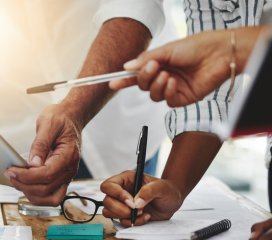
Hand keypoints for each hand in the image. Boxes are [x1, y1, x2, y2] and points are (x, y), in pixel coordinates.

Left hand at [4, 104, 80, 205]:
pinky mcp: (61, 180)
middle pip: (46, 189)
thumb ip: (41, 144)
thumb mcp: (48, 124)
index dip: (27, 176)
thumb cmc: (60, 120)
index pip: (47, 174)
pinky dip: (36, 195)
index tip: (11, 171)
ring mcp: (66, 177)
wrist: (70, 119)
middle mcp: (70, 170)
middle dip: (24, 185)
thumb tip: (32, 164)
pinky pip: (50, 196)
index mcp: (68, 156)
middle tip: (9, 174)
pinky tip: (24, 185)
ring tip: (16, 181)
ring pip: (50, 199)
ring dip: (30, 193)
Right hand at [100, 171, 183, 226]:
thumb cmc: (167, 190)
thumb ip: (148, 192)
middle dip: (120, 209)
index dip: (116, 194)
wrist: (172, 202)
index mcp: (126, 180)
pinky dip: (133, 222)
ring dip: (125, 216)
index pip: (108, 186)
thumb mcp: (161, 187)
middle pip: (107, 201)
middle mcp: (120, 191)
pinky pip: (121, 222)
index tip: (131, 202)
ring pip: (109, 212)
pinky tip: (145, 217)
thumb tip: (136, 203)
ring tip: (142, 213)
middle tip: (136, 210)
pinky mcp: (126, 215)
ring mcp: (122, 204)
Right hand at [109, 31, 232, 106]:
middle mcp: (164, 76)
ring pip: (153, 95)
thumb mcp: (167, 50)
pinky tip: (173, 82)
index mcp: (160, 64)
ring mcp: (173, 88)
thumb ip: (146, 59)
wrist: (220, 53)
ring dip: (155, 85)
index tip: (112, 82)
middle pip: (142, 86)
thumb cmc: (197, 47)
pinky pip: (167, 100)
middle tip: (151, 68)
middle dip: (142, 78)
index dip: (124, 79)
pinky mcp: (183, 98)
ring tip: (167, 75)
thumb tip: (127, 67)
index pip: (138, 74)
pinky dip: (167, 91)